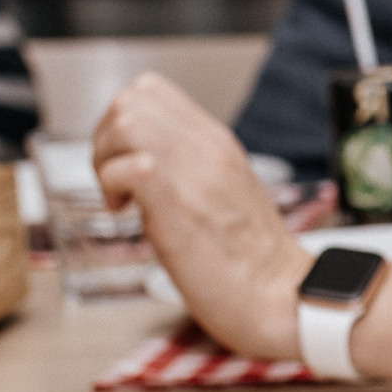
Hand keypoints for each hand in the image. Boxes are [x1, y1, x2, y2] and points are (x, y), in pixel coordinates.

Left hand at [92, 74, 305, 360]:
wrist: (285, 300)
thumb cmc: (254, 265)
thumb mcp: (228, 196)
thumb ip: (193, 172)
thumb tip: (149, 169)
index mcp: (219, 145)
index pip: (151, 91)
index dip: (122, 123)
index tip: (126, 164)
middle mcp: (209, 150)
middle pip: (130, 100)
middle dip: (106, 140)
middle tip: (117, 183)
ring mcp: (197, 175)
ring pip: (124, 121)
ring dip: (106, 160)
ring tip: (121, 199)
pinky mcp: (180, 206)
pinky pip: (131, 166)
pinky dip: (113, 186)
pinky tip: (126, 216)